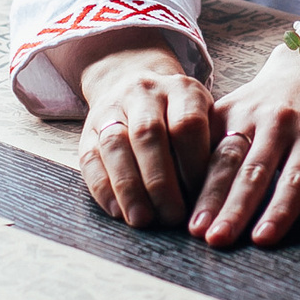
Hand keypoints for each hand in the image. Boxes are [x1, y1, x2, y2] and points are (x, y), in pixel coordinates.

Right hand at [75, 40, 213, 228]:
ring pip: (116, 144)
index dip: (193, 164)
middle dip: (160, 181)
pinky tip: (117, 211)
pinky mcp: (89, 129)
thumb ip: (209, 149)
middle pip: (148, 134)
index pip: (187, 124)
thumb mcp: (204, 117)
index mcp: (181, 89)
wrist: (134, 80)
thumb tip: (210, 198)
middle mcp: (145, 92)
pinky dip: (103, 187)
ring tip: (142, 219)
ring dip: (129, 187)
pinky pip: (91, 158)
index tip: (201, 198)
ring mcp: (113, 108)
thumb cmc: (180, 114)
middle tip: (172, 216)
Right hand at [188, 49, 299, 247]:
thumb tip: (293, 207)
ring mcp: (248, 113)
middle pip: (254, 171)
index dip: (278, 211)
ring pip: (225, 158)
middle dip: (235, 209)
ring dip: (209, 195)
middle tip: (218, 240)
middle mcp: (280, 122)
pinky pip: (205, 143)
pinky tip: (183, 197)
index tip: (262, 240)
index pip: (295, 179)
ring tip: (196, 227)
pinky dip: (193, 171)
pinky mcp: (224, 108)